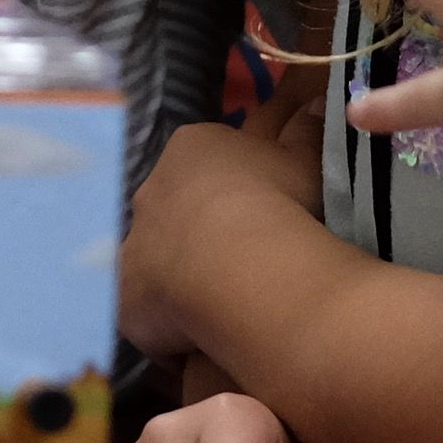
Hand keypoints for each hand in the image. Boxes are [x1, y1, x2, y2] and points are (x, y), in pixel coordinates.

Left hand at [120, 115, 315, 361]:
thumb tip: (318, 101)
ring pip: (158, 258)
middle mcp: (152, 188)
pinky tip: (200, 341)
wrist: (241, 266)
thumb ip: (308, 132)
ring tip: (222, 303)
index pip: (208, 164)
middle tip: (243, 260)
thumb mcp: (307, 162)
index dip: (237, 191)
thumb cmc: (281, 203)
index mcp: (193, 148)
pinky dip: (169, 324)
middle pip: (178, 208)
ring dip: (182, 275)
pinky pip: (148, 311)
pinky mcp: (124, 296)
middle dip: (202, 229)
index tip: (263, 215)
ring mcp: (133, 242)